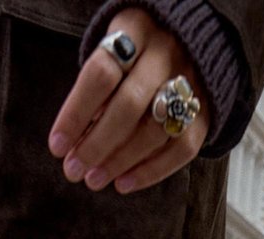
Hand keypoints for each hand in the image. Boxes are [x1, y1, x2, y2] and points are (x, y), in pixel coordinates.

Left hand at [48, 7, 208, 194]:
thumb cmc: (135, 53)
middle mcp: (166, 53)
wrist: (192, 38)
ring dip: (120, 162)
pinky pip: (182, 148)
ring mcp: (191, 81)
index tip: (57, 146)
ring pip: (155, 130)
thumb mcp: (113, 52)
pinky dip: (151, 172)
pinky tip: (124, 184)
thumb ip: (95, 91)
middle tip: (74, 170)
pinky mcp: (206, 110)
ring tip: (94, 180)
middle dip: (97, 144)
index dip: (76, 113)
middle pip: (129, 105)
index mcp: (135, 30)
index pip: (101, 73)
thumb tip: (72, 143)